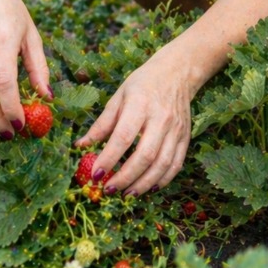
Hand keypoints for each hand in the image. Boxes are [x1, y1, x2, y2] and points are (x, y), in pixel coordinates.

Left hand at [76, 55, 195, 194]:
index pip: (123, 137)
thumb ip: (101, 124)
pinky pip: (176, 164)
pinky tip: (149, 188)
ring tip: (127, 194)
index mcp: (140, 105)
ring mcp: (176, 129)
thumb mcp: (118, 97)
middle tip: (109, 190)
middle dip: (126, 177)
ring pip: (163, 164)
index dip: (109, 158)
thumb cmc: (143, 84)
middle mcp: (161, 119)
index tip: (96, 175)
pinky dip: (163, 180)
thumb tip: (81, 146)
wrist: (177, 73)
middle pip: (145, 155)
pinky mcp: (186, 137)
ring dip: (144, 183)